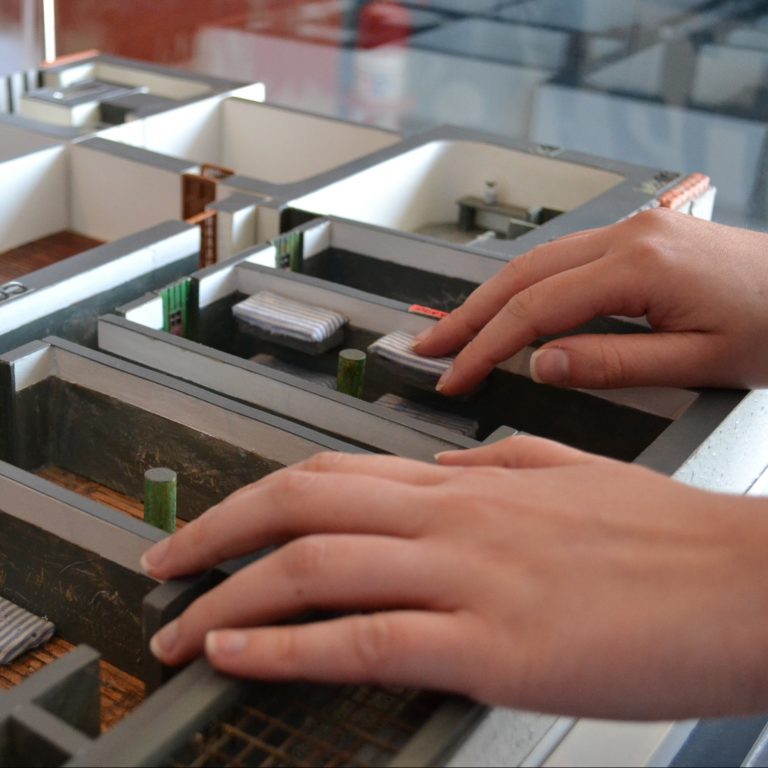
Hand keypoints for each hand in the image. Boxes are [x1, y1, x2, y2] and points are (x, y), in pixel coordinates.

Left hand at [141, 437, 767, 719]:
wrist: (742, 580)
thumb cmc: (660, 535)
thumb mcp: (563, 476)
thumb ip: (491, 468)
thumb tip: (438, 473)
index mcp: (467, 481)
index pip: (329, 473)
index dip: (254, 495)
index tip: (211, 522)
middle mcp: (451, 515)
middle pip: (300, 507)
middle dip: (215, 534)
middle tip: (164, 564)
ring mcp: (466, 576)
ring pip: (315, 570)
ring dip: (230, 597)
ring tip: (179, 627)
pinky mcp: (492, 645)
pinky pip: (364, 639)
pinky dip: (288, 646)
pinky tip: (239, 653)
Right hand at [412, 209, 767, 393]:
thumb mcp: (697, 363)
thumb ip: (611, 363)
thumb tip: (542, 364)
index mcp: (640, 264)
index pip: (535, 308)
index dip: (486, 345)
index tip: (455, 374)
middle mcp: (629, 235)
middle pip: (521, 273)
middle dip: (468, 314)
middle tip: (427, 346)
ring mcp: (632, 230)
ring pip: (536, 261)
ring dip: (490, 298)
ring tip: (454, 331)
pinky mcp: (638, 238)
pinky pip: (563, 260)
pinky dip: (524, 287)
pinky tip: (507, 307)